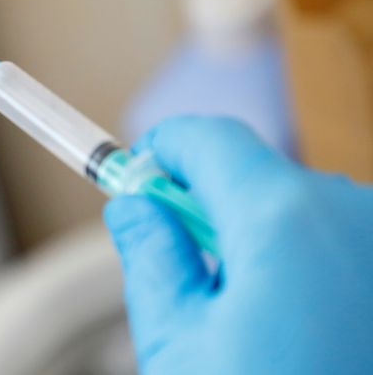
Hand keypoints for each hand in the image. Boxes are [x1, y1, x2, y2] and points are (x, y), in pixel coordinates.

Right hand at [105, 116, 372, 373]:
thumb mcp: (180, 345)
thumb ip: (150, 255)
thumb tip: (134, 206)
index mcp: (283, 221)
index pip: (208, 140)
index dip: (162, 150)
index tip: (139, 174)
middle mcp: (355, 215)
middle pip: (257, 173)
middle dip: (209, 206)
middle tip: (183, 267)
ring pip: (304, 208)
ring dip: (262, 238)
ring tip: (251, 318)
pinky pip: (347, 241)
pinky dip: (310, 262)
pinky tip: (301, 326)